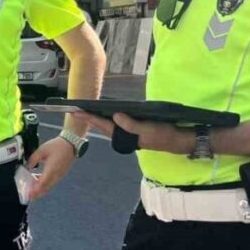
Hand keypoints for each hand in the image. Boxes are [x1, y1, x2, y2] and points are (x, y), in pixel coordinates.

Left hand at [25, 137, 75, 201]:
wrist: (71, 144)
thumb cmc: (57, 146)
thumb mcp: (42, 149)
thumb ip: (33, 158)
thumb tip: (28, 166)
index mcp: (52, 169)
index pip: (43, 183)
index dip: (36, 190)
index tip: (29, 194)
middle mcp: (56, 174)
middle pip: (46, 188)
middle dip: (37, 193)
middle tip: (29, 196)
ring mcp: (59, 175)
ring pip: (49, 186)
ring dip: (41, 189)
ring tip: (32, 189)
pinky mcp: (61, 174)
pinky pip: (52, 182)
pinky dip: (45, 184)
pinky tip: (38, 180)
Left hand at [75, 112, 194, 154]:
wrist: (176, 140)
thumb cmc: (162, 135)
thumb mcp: (148, 129)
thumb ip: (132, 125)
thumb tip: (116, 116)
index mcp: (123, 134)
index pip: (102, 123)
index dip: (88, 117)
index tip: (76, 112)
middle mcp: (122, 133)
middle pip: (101, 123)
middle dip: (88, 117)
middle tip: (74, 109)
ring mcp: (127, 131)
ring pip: (107, 123)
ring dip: (96, 116)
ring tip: (84, 109)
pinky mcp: (133, 128)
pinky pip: (116, 122)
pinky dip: (108, 116)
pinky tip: (104, 111)